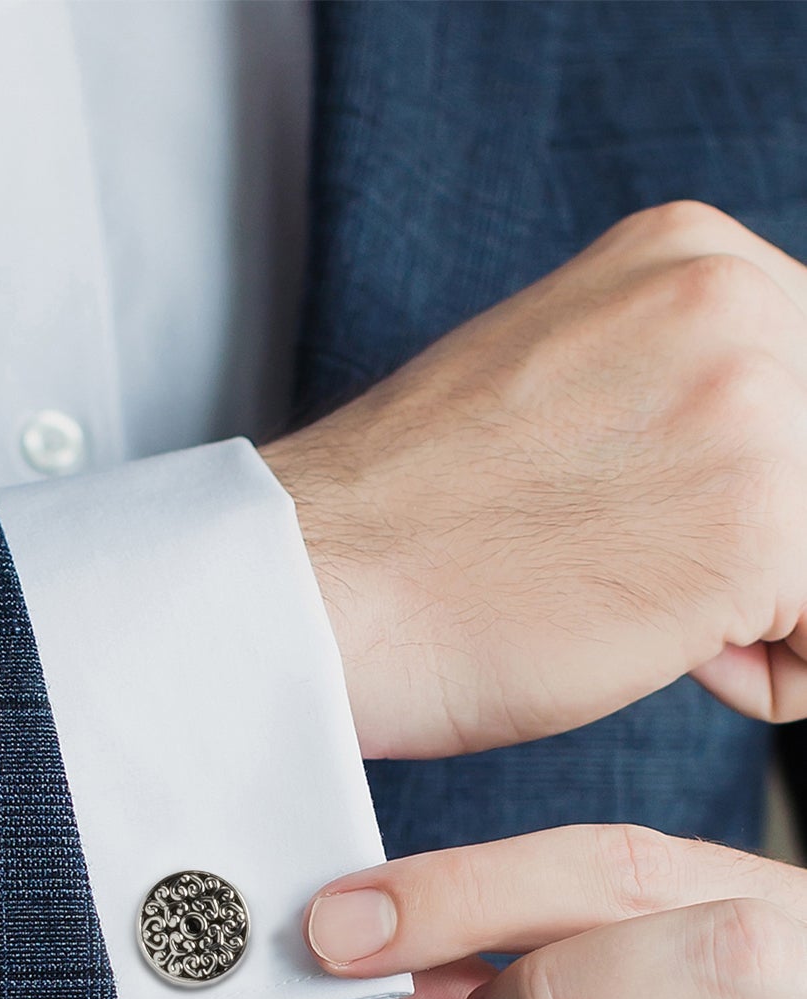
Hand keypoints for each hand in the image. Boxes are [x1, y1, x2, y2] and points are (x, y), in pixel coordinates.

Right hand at [262, 200, 806, 759]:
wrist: (311, 587)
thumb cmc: (410, 526)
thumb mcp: (561, 387)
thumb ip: (682, 383)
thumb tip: (773, 460)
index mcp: (685, 254)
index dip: (760, 479)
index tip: (664, 517)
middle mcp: (737, 300)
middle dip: (774, 543)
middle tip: (640, 564)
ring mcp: (754, 404)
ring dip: (767, 606)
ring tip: (632, 605)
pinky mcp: (758, 523)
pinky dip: (766, 672)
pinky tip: (641, 646)